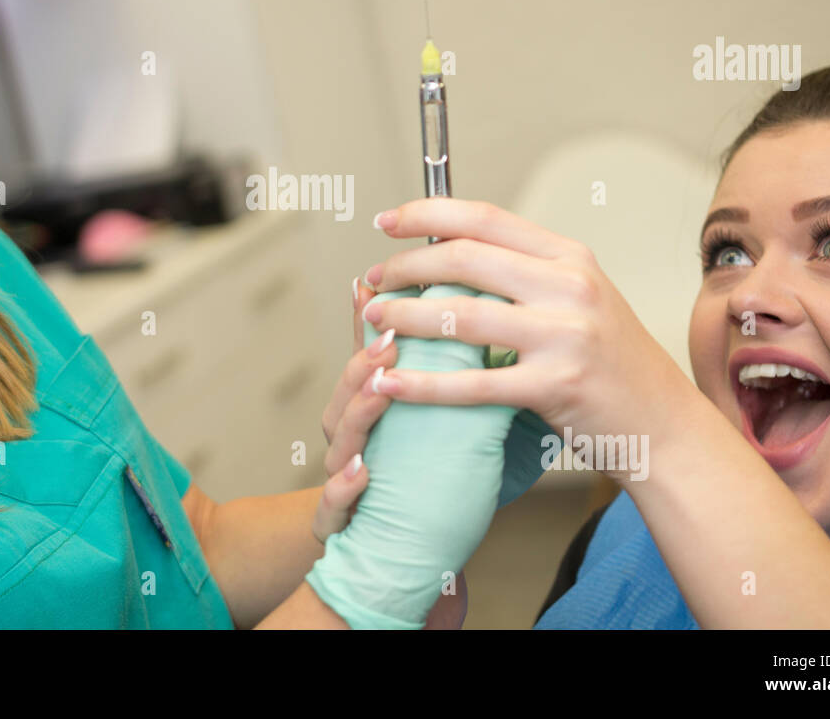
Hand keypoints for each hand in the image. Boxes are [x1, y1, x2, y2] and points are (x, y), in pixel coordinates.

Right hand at [310, 276, 467, 628]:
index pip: (375, 348)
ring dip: (360, 406)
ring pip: (340, 431)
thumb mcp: (442, 421)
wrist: (391, 551)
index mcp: (377, 400)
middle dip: (370, 351)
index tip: (402, 278)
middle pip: (350, 380)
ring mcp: (342, 470)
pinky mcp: (340, 517)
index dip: (380, 312)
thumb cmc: (420, 480)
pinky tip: (362, 473)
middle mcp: (354, 428)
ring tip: (381, 384)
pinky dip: (344, 486)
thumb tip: (496, 315)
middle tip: (395, 329)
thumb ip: (458, 377)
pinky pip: (334, 501)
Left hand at [361, 199, 697, 480]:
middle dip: (405, 268)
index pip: (484, 218)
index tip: (387, 222)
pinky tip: (387, 382)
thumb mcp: (579, 299)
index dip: (427, 215)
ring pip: (459, 317)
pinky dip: (420, 384)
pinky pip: (470, 384)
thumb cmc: (613, 363)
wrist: (663, 424)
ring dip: (403, 318)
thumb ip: (525, 274)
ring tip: (373, 321)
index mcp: (569, 258)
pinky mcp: (554, 387)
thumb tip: (450, 252)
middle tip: (374, 282)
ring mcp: (563, 336)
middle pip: (464, 259)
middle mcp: (569, 288)